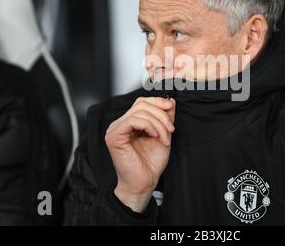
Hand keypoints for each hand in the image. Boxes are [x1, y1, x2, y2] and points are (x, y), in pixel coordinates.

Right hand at [105, 97, 175, 211]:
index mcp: (130, 123)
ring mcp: (115, 129)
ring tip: (165, 138)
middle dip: (161, 114)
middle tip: (171, 129)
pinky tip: (155, 136)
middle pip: (141, 104)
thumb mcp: (163, 135)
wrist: (144, 183)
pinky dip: (148, 126)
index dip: (157, 101)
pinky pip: (132, 120)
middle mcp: (120, 124)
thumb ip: (165, 118)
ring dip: (158, 124)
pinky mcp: (114, 136)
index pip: (141, 102)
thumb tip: (170, 100)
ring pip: (139, 112)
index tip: (171, 106)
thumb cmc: (151, 163)